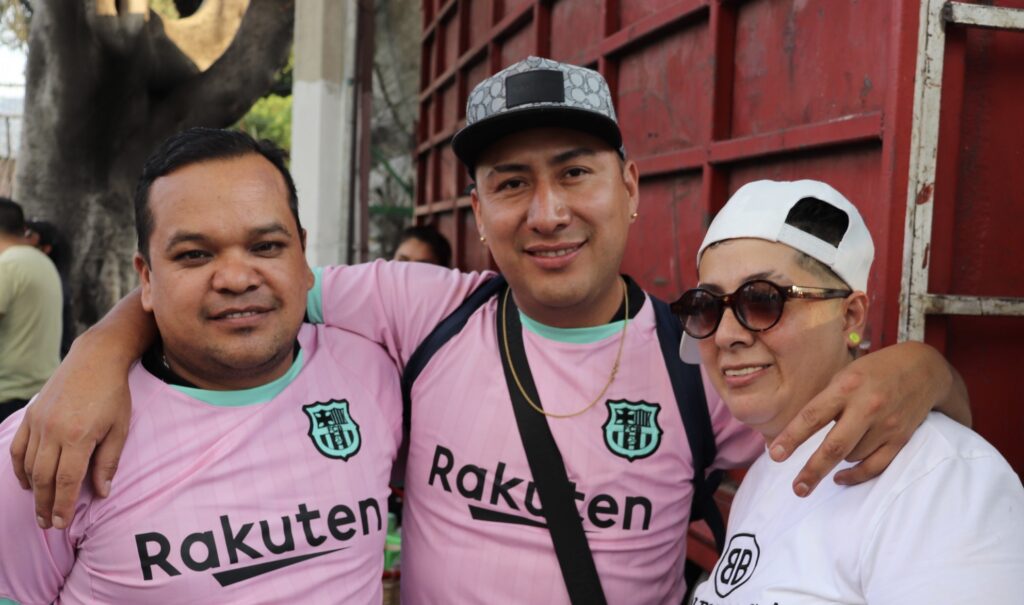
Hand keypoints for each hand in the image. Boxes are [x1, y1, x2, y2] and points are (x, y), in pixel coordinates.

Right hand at [9, 337, 133, 528]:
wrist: (95, 359)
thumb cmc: (114, 395)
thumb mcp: (120, 428)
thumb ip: (108, 462)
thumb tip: (102, 493)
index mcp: (78, 436)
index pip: (65, 481)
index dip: (62, 505)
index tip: (61, 523)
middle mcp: (53, 431)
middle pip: (43, 478)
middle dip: (44, 504)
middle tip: (47, 524)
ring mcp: (38, 422)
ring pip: (28, 465)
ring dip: (33, 490)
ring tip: (39, 507)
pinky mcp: (31, 415)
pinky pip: (18, 448)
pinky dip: (20, 468)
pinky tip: (27, 482)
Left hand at [768, 341, 960, 495]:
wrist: (924, 369)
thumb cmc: (874, 371)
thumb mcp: (845, 374)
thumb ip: (825, 401)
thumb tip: (796, 432)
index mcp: (846, 386)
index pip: (813, 416)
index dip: (792, 437)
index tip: (775, 455)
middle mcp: (867, 406)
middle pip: (835, 446)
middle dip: (813, 470)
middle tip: (796, 489)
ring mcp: (886, 424)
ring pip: (852, 456)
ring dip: (836, 460)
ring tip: (831, 451)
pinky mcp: (901, 438)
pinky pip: (875, 466)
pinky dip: (855, 475)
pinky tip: (839, 478)